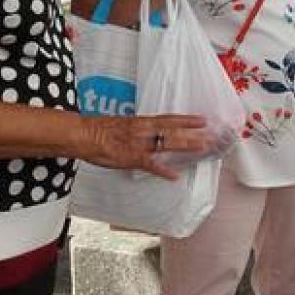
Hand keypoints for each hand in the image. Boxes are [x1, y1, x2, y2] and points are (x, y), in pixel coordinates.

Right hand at [81, 114, 213, 180]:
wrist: (83, 134)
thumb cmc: (98, 130)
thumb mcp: (121, 125)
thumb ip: (136, 130)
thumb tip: (147, 134)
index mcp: (140, 122)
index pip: (168, 119)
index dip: (186, 119)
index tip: (202, 119)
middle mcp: (142, 130)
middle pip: (172, 130)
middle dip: (193, 132)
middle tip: (211, 134)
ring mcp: (138, 143)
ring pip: (166, 143)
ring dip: (185, 145)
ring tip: (202, 147)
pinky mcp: (130, 157)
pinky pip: (150, 164)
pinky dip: (162, 170)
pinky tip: (175, 175)